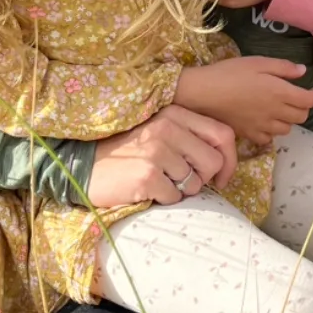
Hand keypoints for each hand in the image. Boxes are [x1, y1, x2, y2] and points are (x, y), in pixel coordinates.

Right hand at [86, 105, 237, 207]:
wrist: (83, 166)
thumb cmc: (125, 151)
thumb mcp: (157, 130)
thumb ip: (188, 135)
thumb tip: (223, 160)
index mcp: (174, 114)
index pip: (222, 134)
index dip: (229, 160)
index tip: (221, 176)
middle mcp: (167, 128)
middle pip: (213, 162)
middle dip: (203, 178)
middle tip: (181, 181)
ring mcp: (157, 152)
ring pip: (195, 184)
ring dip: (180, 190)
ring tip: (158, 181)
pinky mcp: (148, 176)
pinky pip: (174, 197)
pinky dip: (163, 199)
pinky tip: (146, 189)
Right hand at [176, 57, 312, 144]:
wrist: (204, 92)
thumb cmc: (230, 73)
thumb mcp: (258, 62)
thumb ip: (283, 68)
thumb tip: (302, 72)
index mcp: (280, 93)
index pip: (308, 101)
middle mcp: (275, 112)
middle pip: (300, 117)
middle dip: (303, 107)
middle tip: (296, 98)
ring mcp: (262, 126)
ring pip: (286, 129)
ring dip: (288, 120)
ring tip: (280, 110)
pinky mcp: (249, 134)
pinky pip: (268, 139)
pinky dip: (271, 132)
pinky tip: (264, 122)